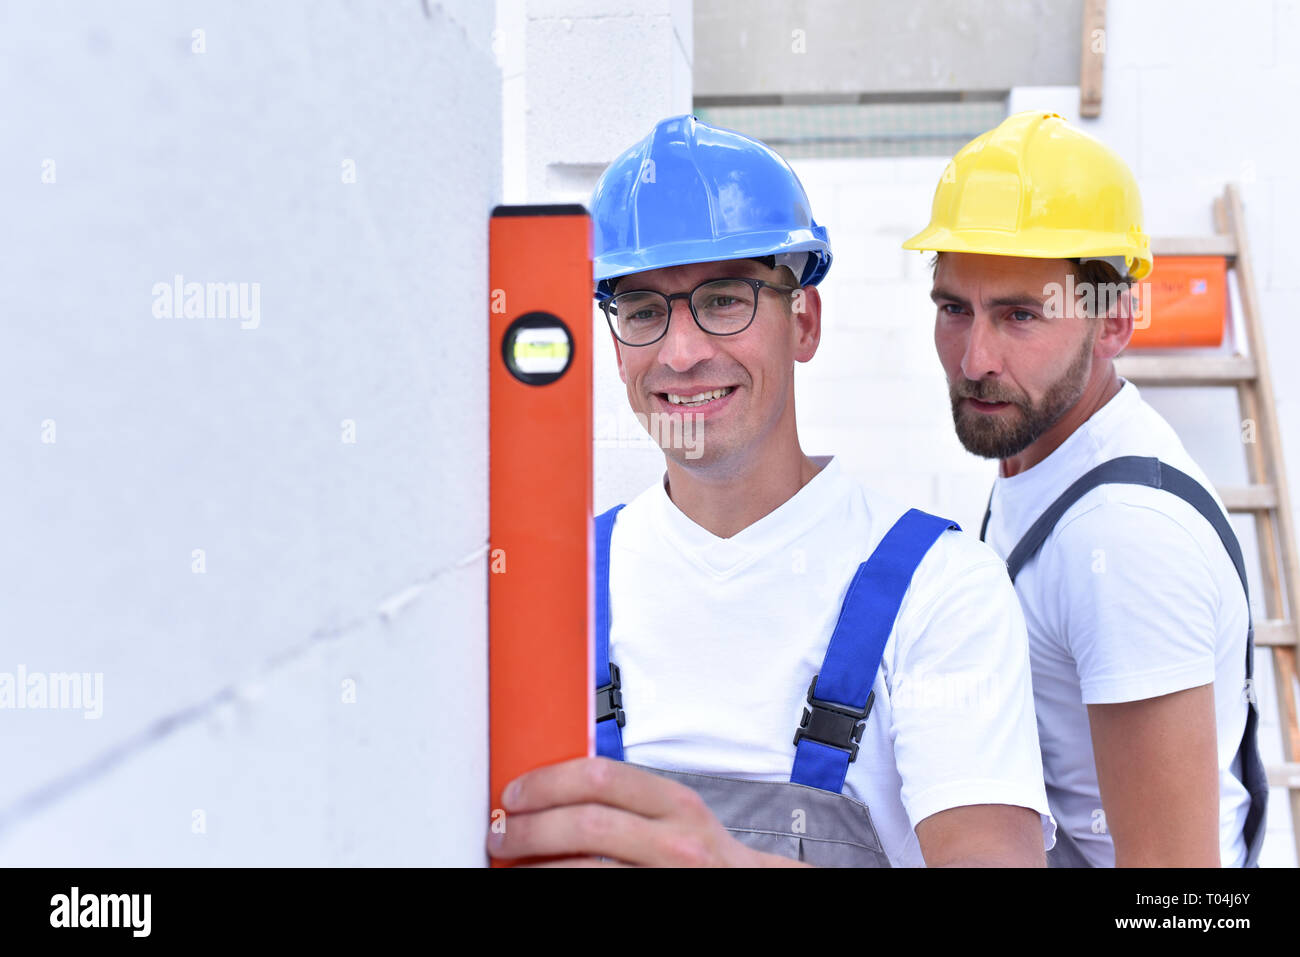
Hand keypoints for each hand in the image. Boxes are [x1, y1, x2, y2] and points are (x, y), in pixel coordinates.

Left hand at [486, 757, 781, 866]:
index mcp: (675, 804)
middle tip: (501, 835)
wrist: (745, 890)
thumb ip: (627, 800)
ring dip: (534, 867)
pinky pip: (591, 895)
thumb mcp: (676, 815)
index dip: (547, 783)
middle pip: (585, 823)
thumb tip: (550, 794)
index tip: (515, 795)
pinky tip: (539, 882)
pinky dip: (556, 886)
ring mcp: (662, 879)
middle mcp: (674, 843)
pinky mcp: (648, 907)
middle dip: (530, 829)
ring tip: (512, 865)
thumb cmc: (703, 855)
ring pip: (582, 871)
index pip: (600, 778)